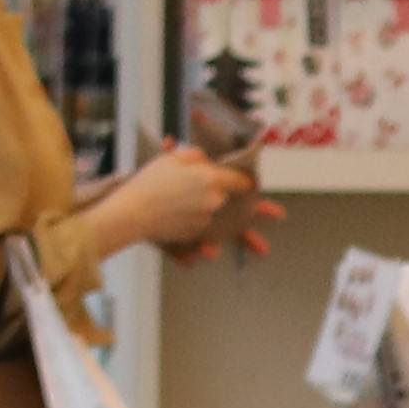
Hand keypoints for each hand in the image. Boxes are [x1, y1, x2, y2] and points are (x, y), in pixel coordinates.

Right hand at [95, 142, 268, 262]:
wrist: (131, 213)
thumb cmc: (149, 183)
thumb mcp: (171, 159)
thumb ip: (193, 157)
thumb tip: (205, 161)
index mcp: (212, 180)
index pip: (241, 180)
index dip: (247, 180)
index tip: (251, 182)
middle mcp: (214, 202)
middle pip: (242, 206)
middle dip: (260, 210)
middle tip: (277, 213)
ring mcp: (206, 221)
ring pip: (223, 222)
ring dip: (236, 231)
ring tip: (261, 248)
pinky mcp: (194, 236)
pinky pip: (206, 236)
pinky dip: (207, 241)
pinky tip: (210, 251)